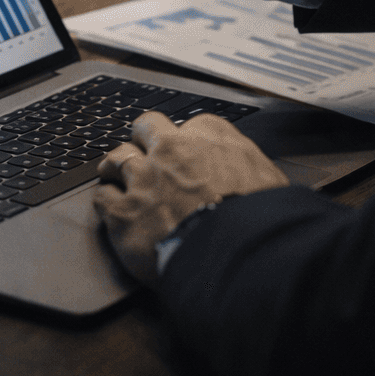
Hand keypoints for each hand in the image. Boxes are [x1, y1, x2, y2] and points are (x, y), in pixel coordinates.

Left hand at [93, 113, 287, 285]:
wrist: (235, 251)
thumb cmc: (258, 219)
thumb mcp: (271, 180)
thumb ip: (254, 168)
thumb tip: (259, 177)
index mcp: (211, 138)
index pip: (194, 124)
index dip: (189, 141)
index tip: (188, 153)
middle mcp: (172, 150)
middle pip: (147, 126)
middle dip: (144, 138)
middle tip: (144, 151)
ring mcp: (144, 178)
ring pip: (117, 158)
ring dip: (116, 167)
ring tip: (114, 174)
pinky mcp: (123, 210)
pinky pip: (103, 196)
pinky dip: (106, 202)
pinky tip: (111, 209)